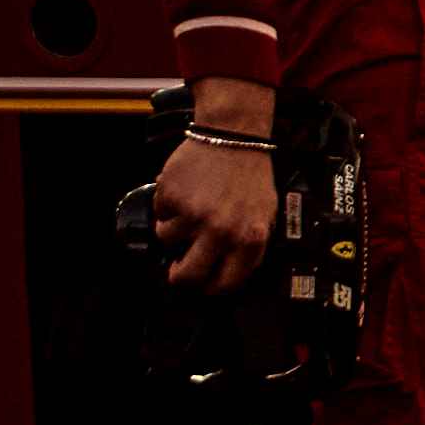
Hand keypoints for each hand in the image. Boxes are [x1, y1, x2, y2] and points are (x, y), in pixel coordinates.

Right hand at [147, 84, 279, 297]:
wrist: (233, 137)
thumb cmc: (250, 175)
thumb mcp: (265, 213)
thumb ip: (248, 243)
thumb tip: (225, 271)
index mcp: (249, 239)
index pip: (226, 282)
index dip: (211, 287)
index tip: (205, 284)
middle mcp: (220, 231)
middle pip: (189, 275)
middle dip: (180, 277)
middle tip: (177, 271)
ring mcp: (193, 215)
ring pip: (166, 240)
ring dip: (172, 229)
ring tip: (187, 211)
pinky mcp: (171, 197)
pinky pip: (159, 213)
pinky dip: (166, 206)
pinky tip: (183, 191)